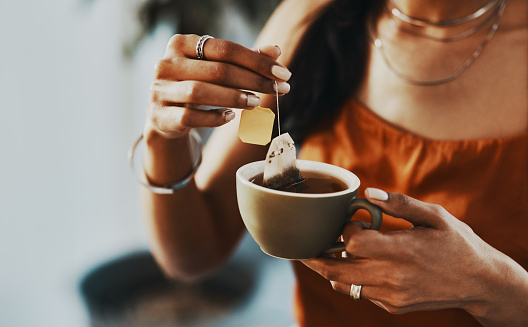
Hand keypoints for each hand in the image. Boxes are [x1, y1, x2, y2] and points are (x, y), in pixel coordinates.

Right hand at [146, 34, 291, 137]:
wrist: (165, 115)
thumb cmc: (197, 84)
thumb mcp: (217, 69)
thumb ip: (244, 59)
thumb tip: (275, 50)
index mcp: (181, 44)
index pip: (225, 49)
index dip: (257, 61)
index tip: (283, 74)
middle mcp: (167, 64)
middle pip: (217, 70)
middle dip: (253, 80)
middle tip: (278, 90)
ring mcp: (160, 90)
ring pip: (201, 92)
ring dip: (234, 98)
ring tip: (256, 102)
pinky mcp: (160, 116)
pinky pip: (190, 116)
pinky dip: (213, 117)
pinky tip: (231, 116)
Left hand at [302, 188, 503, 316]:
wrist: (480, 282)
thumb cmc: (457, 243)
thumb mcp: (435, 216)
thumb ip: (400, 203)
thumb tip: (368, 193)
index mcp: (403, 250)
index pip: (353, 242)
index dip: (346, 230)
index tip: (354, 222)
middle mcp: (394, 276)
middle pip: (337, 269)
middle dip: (316, 257)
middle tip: (306, 248)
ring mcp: (393, 295)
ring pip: (344, 285)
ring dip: (332, 269)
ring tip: (331, 254)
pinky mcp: (394, 307)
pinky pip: (361, 293)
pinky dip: (353, 280)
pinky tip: (361, 265)